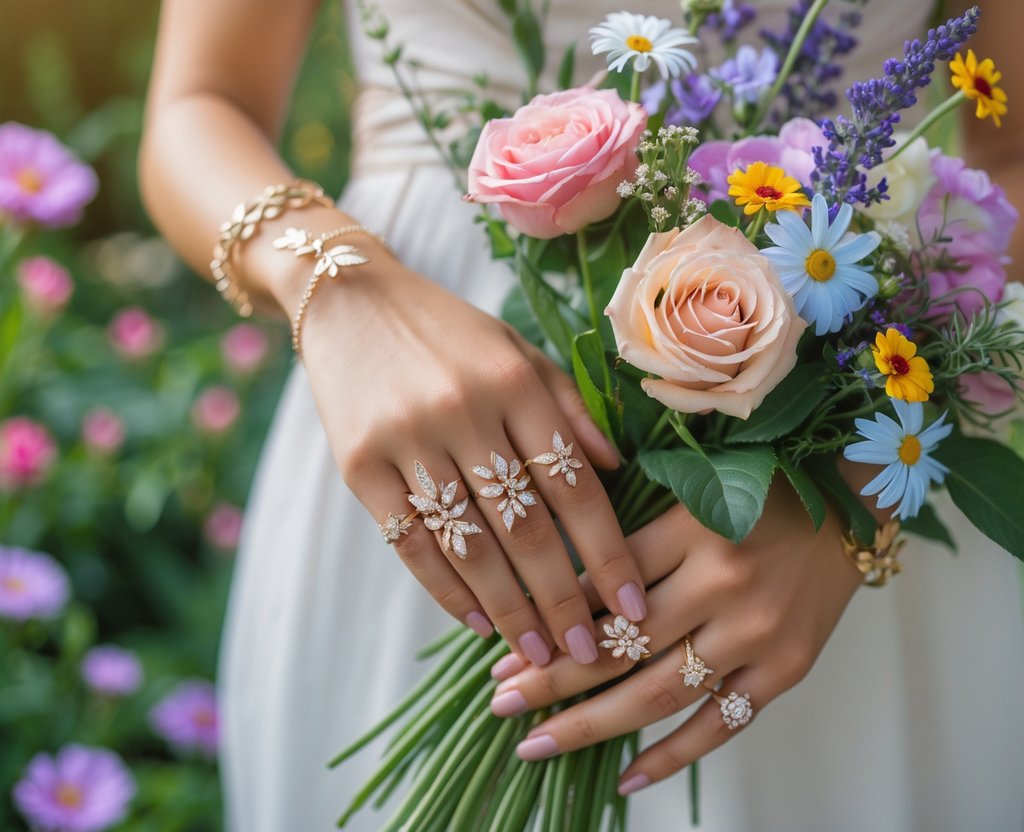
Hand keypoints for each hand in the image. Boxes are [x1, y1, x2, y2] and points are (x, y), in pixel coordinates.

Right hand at [299, 255, 648, 666]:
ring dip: (509, 610)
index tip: (633, 605)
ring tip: (538, 654)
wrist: (347, 300)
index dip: (607, 552)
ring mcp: (406, 440)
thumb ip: (570, 406)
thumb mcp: (518, 349)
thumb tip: (619, 470)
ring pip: (470, 546)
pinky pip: (410, 544)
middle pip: (526, 527)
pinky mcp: (358, 465)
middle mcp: (464, 411)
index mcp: (514, 381)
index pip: (574, 484)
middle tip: (590, 653)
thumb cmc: (448, 331)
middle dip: (562, 600)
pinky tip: (476, 622)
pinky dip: (446, 590)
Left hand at [487, 477, 863, 793]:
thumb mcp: (693, 496)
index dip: (550, 622)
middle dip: (552, 680)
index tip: (502, 652)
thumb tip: (559, 591)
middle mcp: (725, 584)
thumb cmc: (760, 494)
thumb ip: (633, 538)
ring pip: (660, 693)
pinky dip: (671, 757)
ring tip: (536, 744)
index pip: (605, 585)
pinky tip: (625, 778)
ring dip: (591, 724)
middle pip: (623, 647)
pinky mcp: (786, 669)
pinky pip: (720, 725)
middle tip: (500, 704)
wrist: (849, 511)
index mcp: (695, 528)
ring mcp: (758, 633)